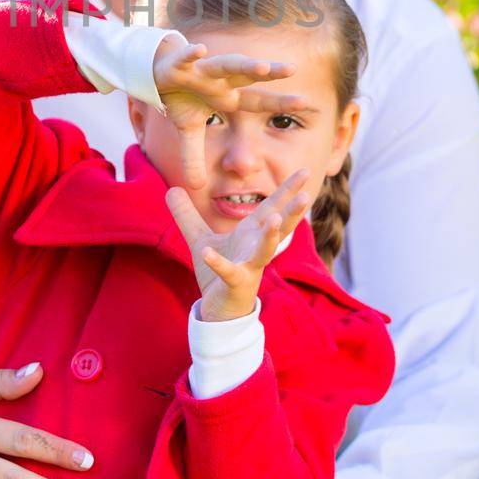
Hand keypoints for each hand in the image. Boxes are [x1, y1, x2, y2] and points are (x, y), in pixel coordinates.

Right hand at [153, 36, 305, 189]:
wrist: (157, 73)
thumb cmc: (180, 97)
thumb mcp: (188, 131)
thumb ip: (194, 156)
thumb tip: (196, 187)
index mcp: (227, 96)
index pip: (258, 101)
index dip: (280, 102)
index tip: (306, 103)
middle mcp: (220, 80)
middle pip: (249, 75)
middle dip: (269, 72)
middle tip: (292, 70)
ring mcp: (201, 70)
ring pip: (226, 64)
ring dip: (242, 64)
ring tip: (262, 66)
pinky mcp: (180, 64)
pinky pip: (186, 58)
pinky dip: (191, 54)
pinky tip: (200, 50)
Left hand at [165, 168, 315, 321]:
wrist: (219, 308)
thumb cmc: (219, 270)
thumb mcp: (199, 237)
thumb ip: (186, 214)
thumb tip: (172, 189)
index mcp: (252, 233)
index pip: (273, 206)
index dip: (288, 189)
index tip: (305, 170)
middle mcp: (256, 247)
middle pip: (279, 225)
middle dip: (292, 211)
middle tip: (307, 194)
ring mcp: (249, 266)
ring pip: (264, 251)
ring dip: (271, 236)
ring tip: (274, 220)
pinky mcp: (236, 283)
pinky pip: (229, 272)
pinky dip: (218, 263)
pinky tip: (208, 253)